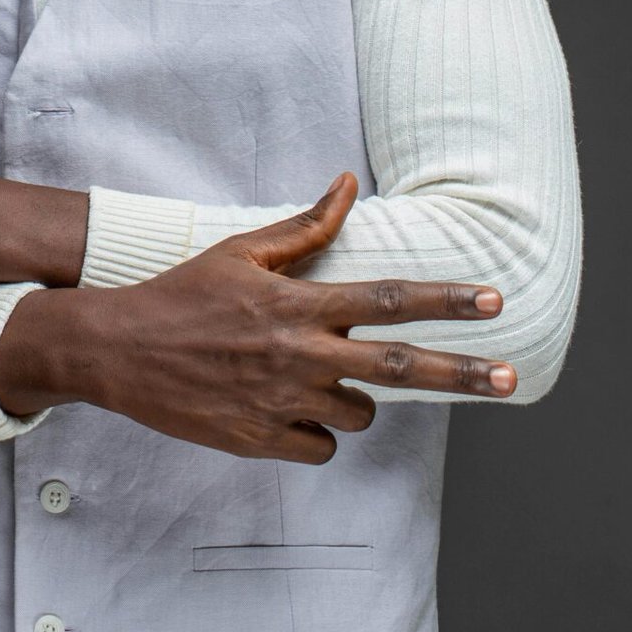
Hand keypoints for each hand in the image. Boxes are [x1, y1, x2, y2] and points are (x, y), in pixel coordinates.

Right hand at [0, 171, 515, 462]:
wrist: (120, 350)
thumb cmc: (184, 293)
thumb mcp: (241, 250)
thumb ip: (304, 227)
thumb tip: (347, 184)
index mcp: (298, 303)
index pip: (389, 299)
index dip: (446, 300)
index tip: (493, 301)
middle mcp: (299, 354)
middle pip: (400, 368)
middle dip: (462, 373)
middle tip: (510, 379)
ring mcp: (283, 402)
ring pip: (360, 414)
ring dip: (355, 400)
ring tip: (315, 377)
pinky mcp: (263, 442)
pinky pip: (320, 447)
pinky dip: (314, 432)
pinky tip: (284, 409)